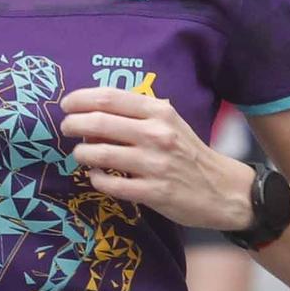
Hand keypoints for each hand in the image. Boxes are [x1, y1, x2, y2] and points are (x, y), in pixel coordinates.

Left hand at [59, 86, 250, 229]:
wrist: (223, 189)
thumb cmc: (189, 152)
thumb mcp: (169, 123)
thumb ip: (137, 116)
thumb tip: (93, 115)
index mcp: (159, 112)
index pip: (109, 97)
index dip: (80, 99)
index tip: (67, 105)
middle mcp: (156, 135)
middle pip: (98, 123)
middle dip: (73, 124)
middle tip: (66, 129)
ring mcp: (155, 164)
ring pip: (100, 154)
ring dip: (82, 153)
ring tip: (82, 154)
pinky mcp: (154, 192)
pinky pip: (110, 184)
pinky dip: (97, 178)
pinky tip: (98, 175)